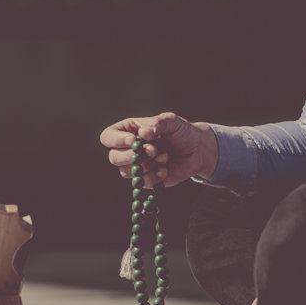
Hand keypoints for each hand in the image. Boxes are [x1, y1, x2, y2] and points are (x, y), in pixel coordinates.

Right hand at [100, 112, 218, 187]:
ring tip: (165, 156)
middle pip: (113, 157)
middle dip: (132, 156)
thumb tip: (143, 133)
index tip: (133, 140)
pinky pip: (142, 183)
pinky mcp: (147, 179)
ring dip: (147, 165)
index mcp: (128, 131)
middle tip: (153, 150)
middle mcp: (128, 149)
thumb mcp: (171, 121)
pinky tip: (166, 169)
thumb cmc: (181, 132)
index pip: (108, 136)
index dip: (116, 140)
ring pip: (126, 172)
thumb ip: (157, 123)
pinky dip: (154, 177)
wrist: (197, 150)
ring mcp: (137, 166)